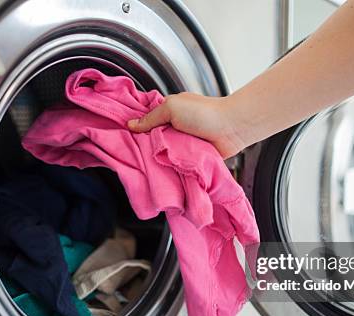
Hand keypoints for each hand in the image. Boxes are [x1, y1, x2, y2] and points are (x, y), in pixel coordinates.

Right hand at [127, 92, 246, 158]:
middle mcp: (174, 127)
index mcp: (169, 111)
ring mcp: (182, 142)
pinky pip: (175, 162)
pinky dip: (170, 165)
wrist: (230, 129)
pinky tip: (161, 170)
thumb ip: (151, 117)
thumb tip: (131, 124)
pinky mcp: (190, 156)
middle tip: (131, 154)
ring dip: (157, 157)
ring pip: (162, 152)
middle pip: (152, 138)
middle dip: (144, 145)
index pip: (147, 120)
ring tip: (144, 165)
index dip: (136, 128)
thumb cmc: (204, 113)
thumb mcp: (171, 108)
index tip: (122, 137)